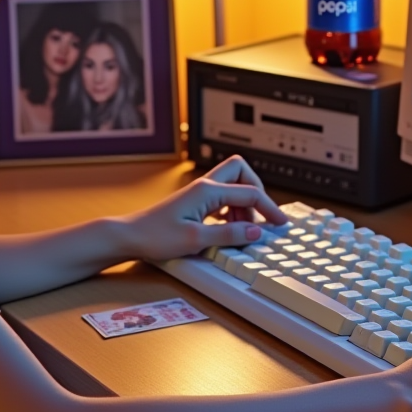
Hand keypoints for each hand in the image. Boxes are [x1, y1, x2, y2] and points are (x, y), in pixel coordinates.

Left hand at [122, 156, 287, 262]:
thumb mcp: (196, 240)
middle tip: (262, 216)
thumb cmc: (155, 236)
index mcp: (208, 191)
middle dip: (257, 191)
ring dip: (244, 205)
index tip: (281, 224)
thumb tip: (256, 231)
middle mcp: (205, 186)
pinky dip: (232, 210)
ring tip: (243, 230)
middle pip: (242, 172)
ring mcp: (199, 193)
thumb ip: (229, 234)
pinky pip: (223, 197)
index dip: (270, 209)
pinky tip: (229, 226)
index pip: (250, 194)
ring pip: (233, 186)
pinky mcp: (195, 202)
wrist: (129, 236)